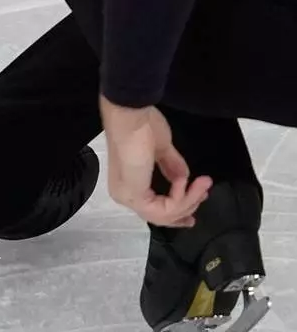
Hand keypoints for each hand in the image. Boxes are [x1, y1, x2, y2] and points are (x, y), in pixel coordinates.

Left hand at [99, 96, 211, 226]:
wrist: (131, 116)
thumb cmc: (142, 126)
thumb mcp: (162, 150)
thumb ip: (172, 167)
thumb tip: (183, 179)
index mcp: (128, 183)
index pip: (153, 209)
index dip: (176, 211)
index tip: (196, 210)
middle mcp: (124, 194)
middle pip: (161, 216)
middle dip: (188, 207)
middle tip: (206, 193)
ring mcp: (127, 196)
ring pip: (165, 214)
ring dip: (189, 200)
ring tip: (204, 183)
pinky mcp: (134, 196)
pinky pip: (163, 209)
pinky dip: (180, 198)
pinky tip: (184, 182)